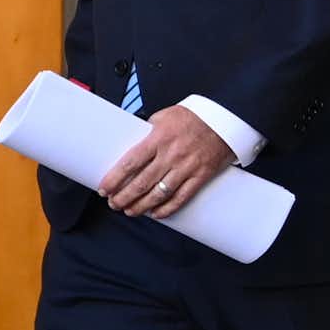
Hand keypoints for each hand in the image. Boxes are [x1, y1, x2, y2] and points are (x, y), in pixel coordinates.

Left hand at [100, 106, 236, 219]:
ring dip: (141, 206)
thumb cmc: (192, 116)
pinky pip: (181, 197)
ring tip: (130, 211)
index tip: (104, 189)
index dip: (114, 179)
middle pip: (141, 183)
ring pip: (159, 194)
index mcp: (158, 138)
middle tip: (113, 204)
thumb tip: (130, 143)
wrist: (225, 118)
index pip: (130, 163)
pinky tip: (156, 213)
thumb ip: (147, 131)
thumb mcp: (164, 116)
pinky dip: (167, 209)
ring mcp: (186, 167)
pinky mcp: (200, 176)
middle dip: (124, 197)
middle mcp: (171, 155)